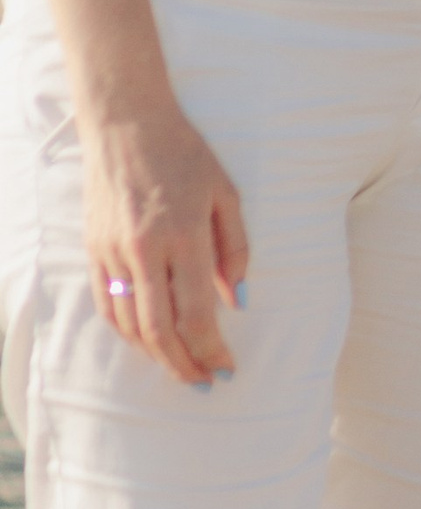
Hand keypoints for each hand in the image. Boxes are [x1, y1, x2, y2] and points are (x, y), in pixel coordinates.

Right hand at [83, 101, 248, 386]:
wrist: (127, 126)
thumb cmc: (185, 155)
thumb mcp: (225, 193)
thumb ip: (234, 249)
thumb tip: (238, 301)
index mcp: (183, 235)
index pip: (197, 312)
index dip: (212, 348)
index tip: (227, 368)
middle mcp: (144, 250)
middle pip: (161, 330)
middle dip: (185, 365)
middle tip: (205, 382)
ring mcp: (114, 254)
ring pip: (131, 325)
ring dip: (156, 355)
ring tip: (181, 366)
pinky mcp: (93, 252)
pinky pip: (108, 307)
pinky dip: (128, 333)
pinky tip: (148, 341)